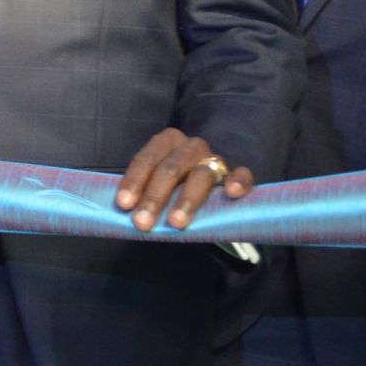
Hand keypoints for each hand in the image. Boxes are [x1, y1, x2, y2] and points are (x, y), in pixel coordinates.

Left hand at [115, 127, 254, 229]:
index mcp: (165, 142)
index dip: (134, 182)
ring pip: (201, 175)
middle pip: (171, 169)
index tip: (124, 204)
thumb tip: (123, 213)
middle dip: (154, 197)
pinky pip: (242, 174)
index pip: (146, 160)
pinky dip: (238, 181)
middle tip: (142, 222)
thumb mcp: (154, 184)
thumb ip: (142, 193)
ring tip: (176, 222)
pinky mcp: (237, 173)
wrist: (204, 186)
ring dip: (187, 199)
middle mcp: (190, 146)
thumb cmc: (172, 187)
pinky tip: (231, 193)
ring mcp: (215, 159)